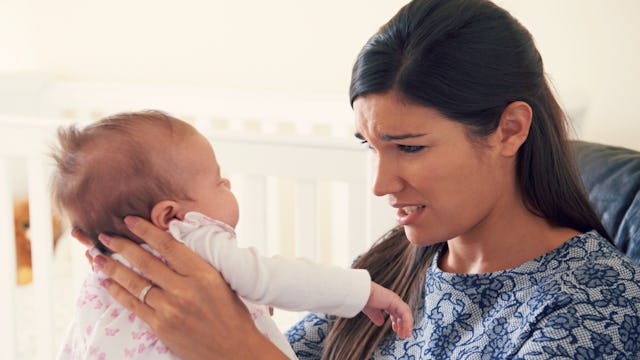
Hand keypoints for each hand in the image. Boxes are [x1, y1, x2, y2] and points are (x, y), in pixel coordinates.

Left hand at [88, 216, 286, 359]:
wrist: (234, 350)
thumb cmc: (232, 315)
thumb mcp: (220, 282)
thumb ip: (197, 266)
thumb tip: (172, 247)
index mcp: (203, 274)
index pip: (169, 245)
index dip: (146, 231)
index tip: (130, 220)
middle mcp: (185, 289)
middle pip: (146, 262)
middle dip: (121, 246)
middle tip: (104, 236)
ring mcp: (170, 309)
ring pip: (135, 283)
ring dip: (112, 268)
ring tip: (96, 257)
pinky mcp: (161, 326)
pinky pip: (133, 305)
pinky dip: (118, 292)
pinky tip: (107, 282)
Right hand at [362, 282, 413, 338]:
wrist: (361, 293)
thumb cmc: (363, 299)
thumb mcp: (371, 311)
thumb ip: (376, 316)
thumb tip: (380, 323)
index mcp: (387, 301)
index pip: (397, 312)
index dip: (398, 322)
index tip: (396, 330)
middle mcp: (393, 300)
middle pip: (403, 313)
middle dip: (404, 325)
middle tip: (403, 335)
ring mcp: (395, 300)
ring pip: (406, 313)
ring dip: (407, 325)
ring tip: (406, 335)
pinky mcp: (396, 301)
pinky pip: (405, 313)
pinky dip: (407, 323)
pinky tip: (405, 330)